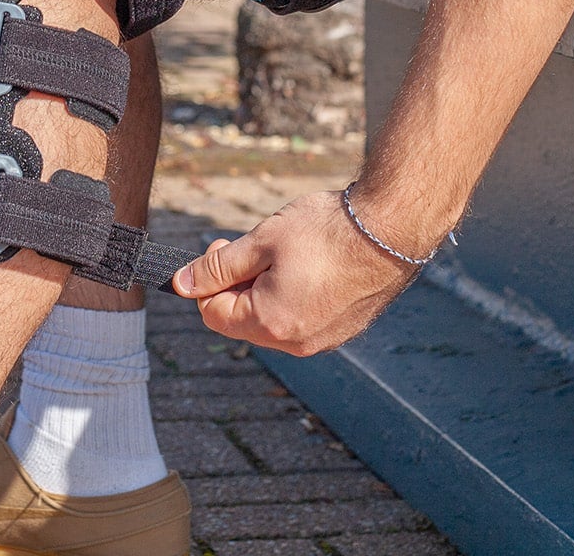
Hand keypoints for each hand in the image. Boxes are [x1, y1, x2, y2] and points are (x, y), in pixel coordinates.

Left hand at [172, 190, 419, 356]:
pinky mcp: (344, 329)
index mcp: (271, 324)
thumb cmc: (327, 231)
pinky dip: (294, 294)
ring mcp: (325, 340)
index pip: (213, 315)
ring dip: (266, 288)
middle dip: (238, 284)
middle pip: (243, 321)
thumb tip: (181, 284)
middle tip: (254, 246)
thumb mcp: (261, 241)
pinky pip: (302, 318)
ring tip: (287, 252)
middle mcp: (298, 344)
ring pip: (273, 320)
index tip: (221, 247)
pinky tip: (311, 263)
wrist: (392, 229)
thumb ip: (217, 268)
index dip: (207, 281)